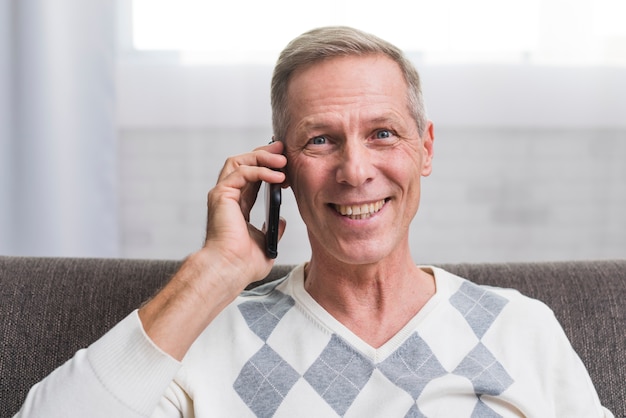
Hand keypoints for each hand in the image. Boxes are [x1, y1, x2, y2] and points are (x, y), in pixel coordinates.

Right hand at [138, 141, 286, 359]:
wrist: (230, 270)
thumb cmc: (243, 264)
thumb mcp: (266, 244)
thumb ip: (273, 230)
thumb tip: (281, 221)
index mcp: (238, 207)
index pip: (252, 178)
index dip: (269, 168)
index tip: (287, 165)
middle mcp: (227, 197)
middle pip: (244, 163)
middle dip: (264, 154)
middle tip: (283, 150)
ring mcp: (222, 194)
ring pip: (239, 161)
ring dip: (262, 157)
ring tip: (283, 161)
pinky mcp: (221, 194)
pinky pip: (241, 172)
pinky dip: (260, 170)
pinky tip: (277, 177)